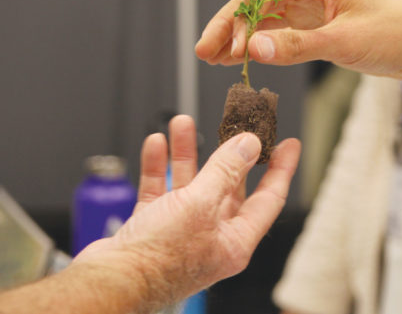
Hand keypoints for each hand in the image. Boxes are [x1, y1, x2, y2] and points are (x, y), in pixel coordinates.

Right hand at [72, 115, 300, 305]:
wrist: (112, 278)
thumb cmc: (158, 258)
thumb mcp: (201, 204)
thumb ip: (225, 171)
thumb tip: (249, 145)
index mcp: (234, 241)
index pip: (268, 200)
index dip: (280, 170)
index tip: (288, 145)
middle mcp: (211, 237)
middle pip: (227, 186)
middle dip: (225, 152)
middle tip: (232, 124)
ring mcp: (181, 231)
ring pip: (190, 183)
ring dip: (186, 152)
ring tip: (182, 123)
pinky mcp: (153, 227)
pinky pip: (160, 190)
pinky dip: (158, 167)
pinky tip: (157, 144)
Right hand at [195, 0, 401, 80]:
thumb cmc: (398, 29)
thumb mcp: (345, 40)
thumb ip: (297, 46)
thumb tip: (253, 49)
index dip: (235, 18)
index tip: (221, 45)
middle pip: (255, 6)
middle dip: (229, 29)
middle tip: (204, 54)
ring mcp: (311, 12)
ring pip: (264, 23)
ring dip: (240, 40)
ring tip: (214, 60)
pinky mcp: (318, 32)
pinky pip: (280, 38)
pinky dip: (260, 49)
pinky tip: (241, 61)